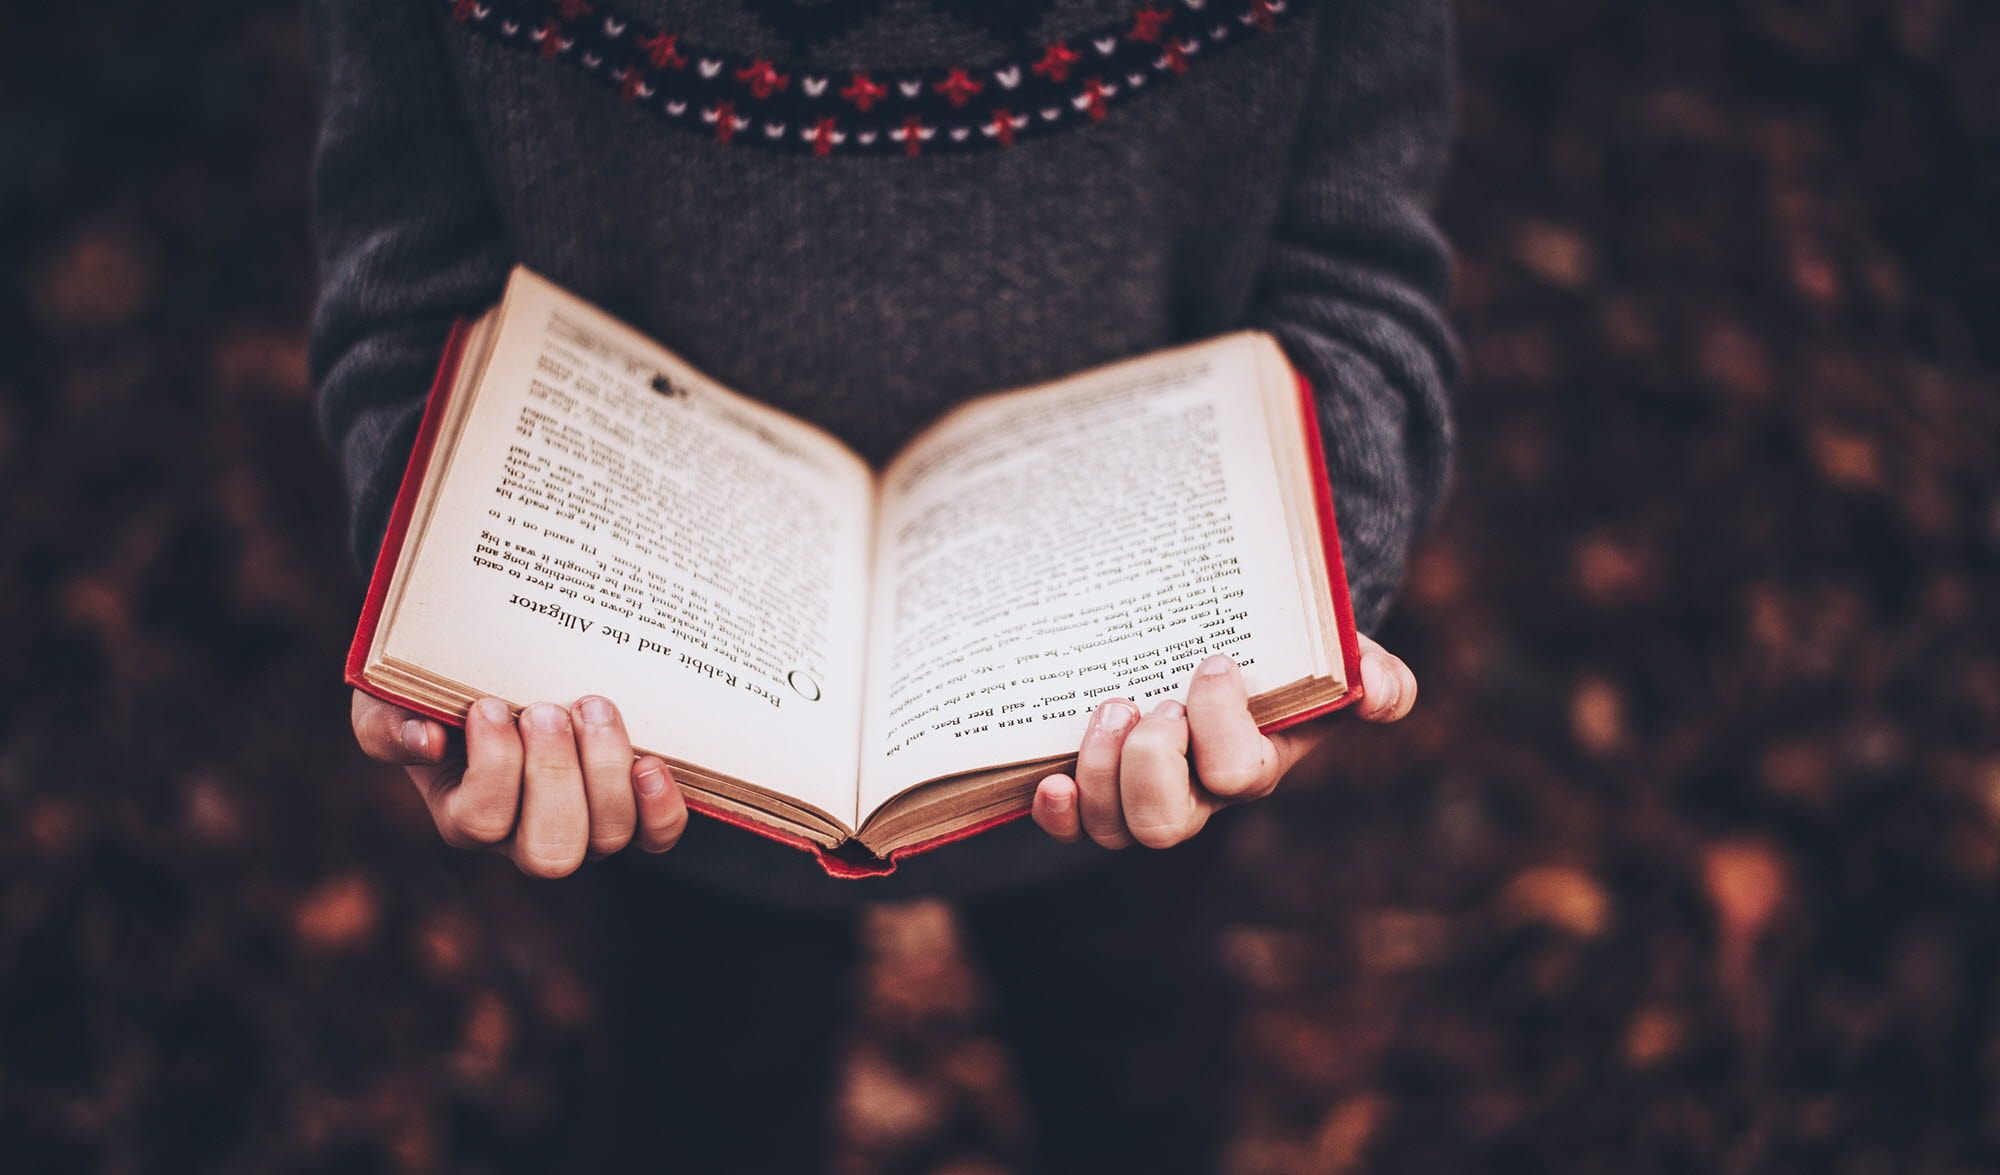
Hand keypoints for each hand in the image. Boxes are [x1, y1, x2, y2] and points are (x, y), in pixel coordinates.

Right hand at [349, 690, 687, 876]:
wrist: (496, 669)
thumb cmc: (436, 690)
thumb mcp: (388, 700)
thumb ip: (387, 726)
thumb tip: (426, 741)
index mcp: (464, 814)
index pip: (481, 822)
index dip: (494, 767)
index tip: (490, 705)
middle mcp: (524, 836)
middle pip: (550, 852)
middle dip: (555, 776)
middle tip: (544, 710)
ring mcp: (583, 827)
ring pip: (606, 837)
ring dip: (605, 768)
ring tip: (590, 705)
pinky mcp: (631, 811)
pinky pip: (655, 834)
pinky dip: (660, 805)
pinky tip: (650, 762)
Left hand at [1031, 634, 1417, 848]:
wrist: (1233, 644)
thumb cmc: (1285, 655)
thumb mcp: (1342, 654)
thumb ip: (1377, 675)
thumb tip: (1376, 690)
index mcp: (1254, 763)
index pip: (1237, 774)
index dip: (1219, 723)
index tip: (1214, 660)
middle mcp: (1199, 795)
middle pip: (1165, 824)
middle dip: (1148, 763)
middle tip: (1151, 705)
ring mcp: (1145, 797)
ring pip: (1114, 828)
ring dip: (1100, 770)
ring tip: (1110, 708)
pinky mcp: (1100, 788)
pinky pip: (1074, 827)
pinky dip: (1058, 813)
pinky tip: (1051, 779)